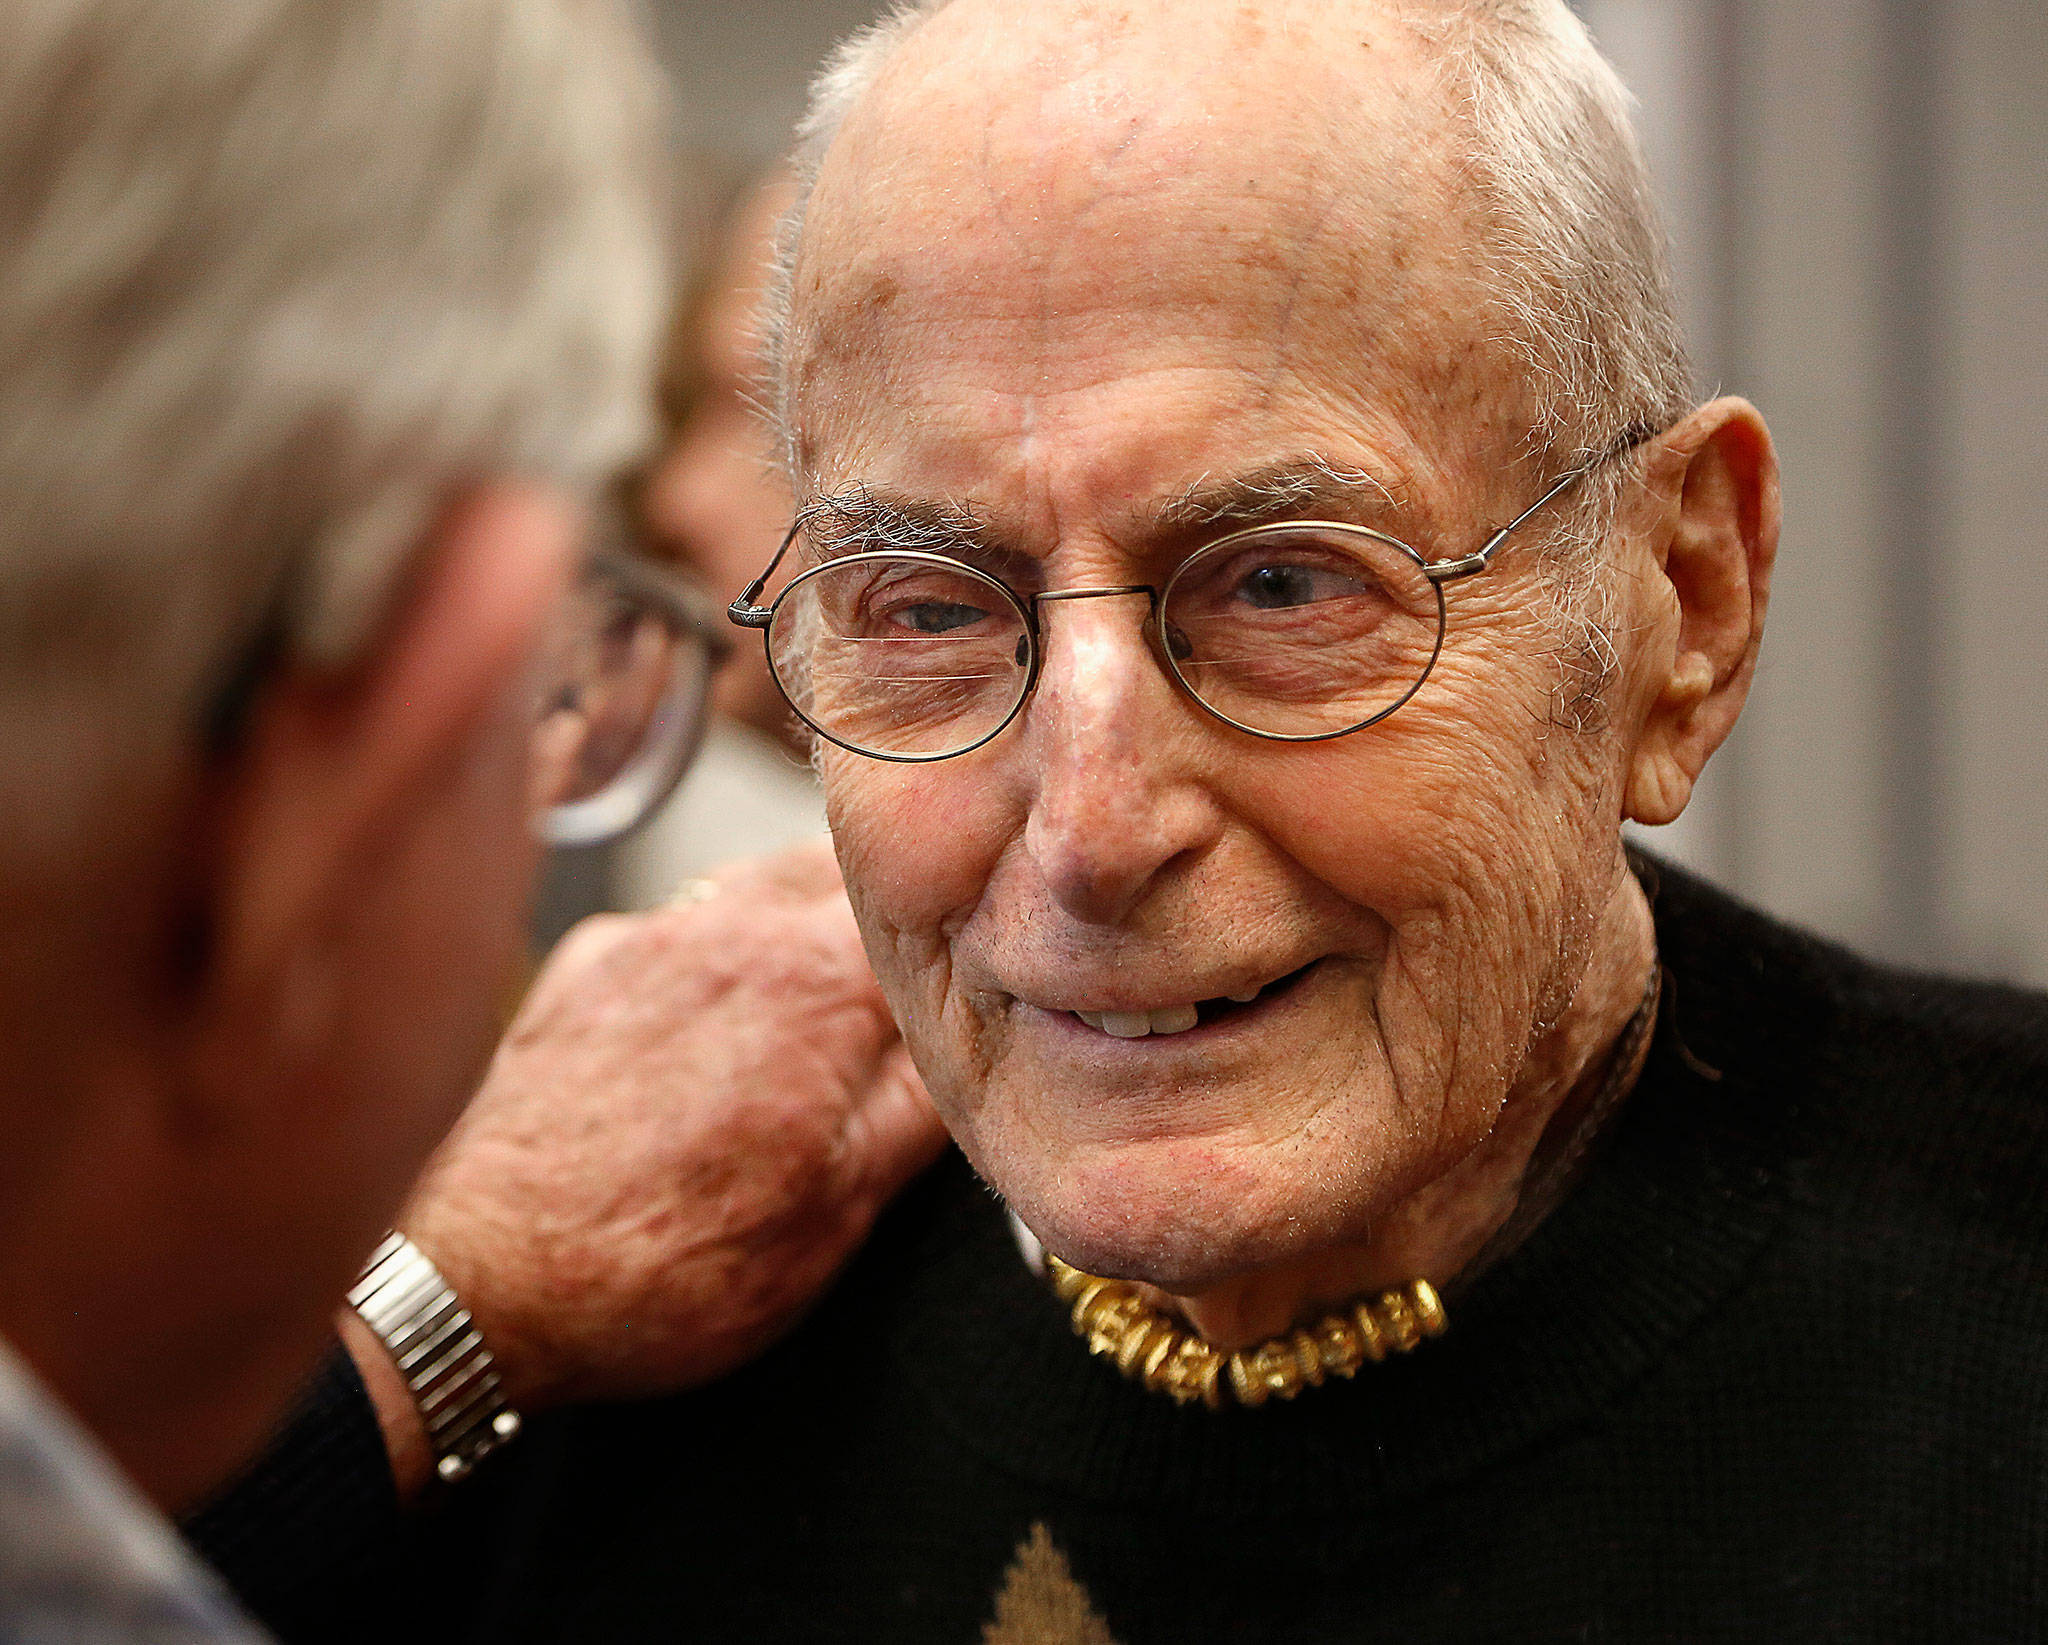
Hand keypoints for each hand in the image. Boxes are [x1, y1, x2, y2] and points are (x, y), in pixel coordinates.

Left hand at [380, 840, 944, 1439]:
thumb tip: (979, 1043)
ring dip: (804, 919)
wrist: (474, 1283)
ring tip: (822, 996)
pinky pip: (679, 925)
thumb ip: (921, 1108)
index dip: (969, 929)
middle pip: (845, 866)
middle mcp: (731, 929)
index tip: (986, 962)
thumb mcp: (837, 1214)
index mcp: (816, 983)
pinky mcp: (583, 965)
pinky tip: (712, 1028)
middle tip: (916, 964)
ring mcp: (648, 937)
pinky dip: (716, 953)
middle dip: (889, 905)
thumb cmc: (659, 1269)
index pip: (931, 900)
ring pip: (759, 884)